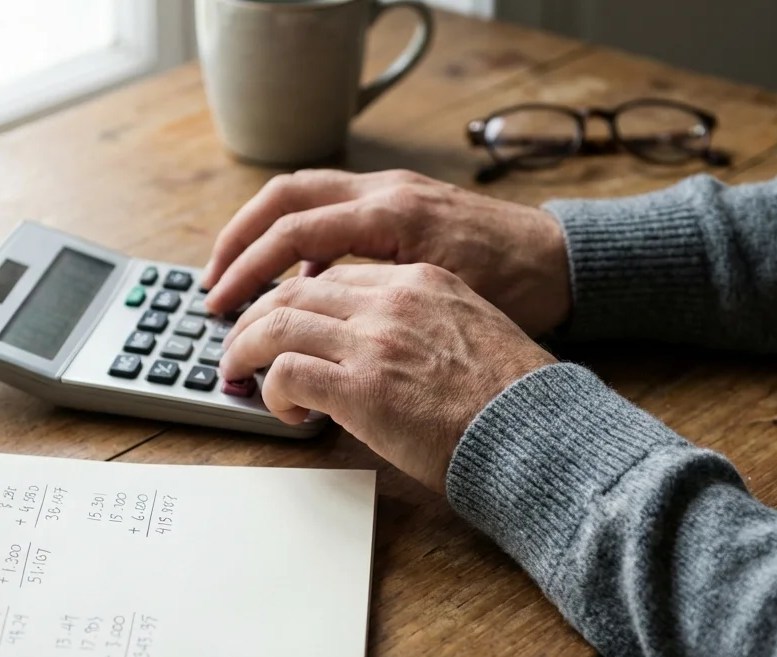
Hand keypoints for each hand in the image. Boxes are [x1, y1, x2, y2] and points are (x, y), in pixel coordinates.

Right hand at [202, 169, 572, 336]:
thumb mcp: (442, 306)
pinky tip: (299, 280)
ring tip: (240, 279)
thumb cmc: (517, 290)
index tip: (221, 305)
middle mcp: (387, 191)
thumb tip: (312, 345)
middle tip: (211, 283)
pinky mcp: (404, 204)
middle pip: (285, 197)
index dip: (248, 270)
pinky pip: (336, 210)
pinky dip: (305, 238)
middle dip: (239, 239)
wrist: (565, 264)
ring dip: (265, 234)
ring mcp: (395, 192)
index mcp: (392, 214)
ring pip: (306, 196)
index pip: (293, 230)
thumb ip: (375, 316)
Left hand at [220, 263, 556, 490]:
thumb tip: (376, 353)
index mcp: (420, 280)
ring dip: (245, 349)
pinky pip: (286, 372)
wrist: (537, 430)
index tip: (279, 321)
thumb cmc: (510, 397)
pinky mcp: (361, 386)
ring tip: (236, 372)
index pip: (333, 276)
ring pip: (276, 322)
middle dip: (253, 316)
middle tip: (237, 343)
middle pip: (293, 290)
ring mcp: (375, 339)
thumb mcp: (468, 332)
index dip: (294, 300)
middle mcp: (392, 299)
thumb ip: (418, 327)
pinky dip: (272, 390)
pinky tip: (285, 410)